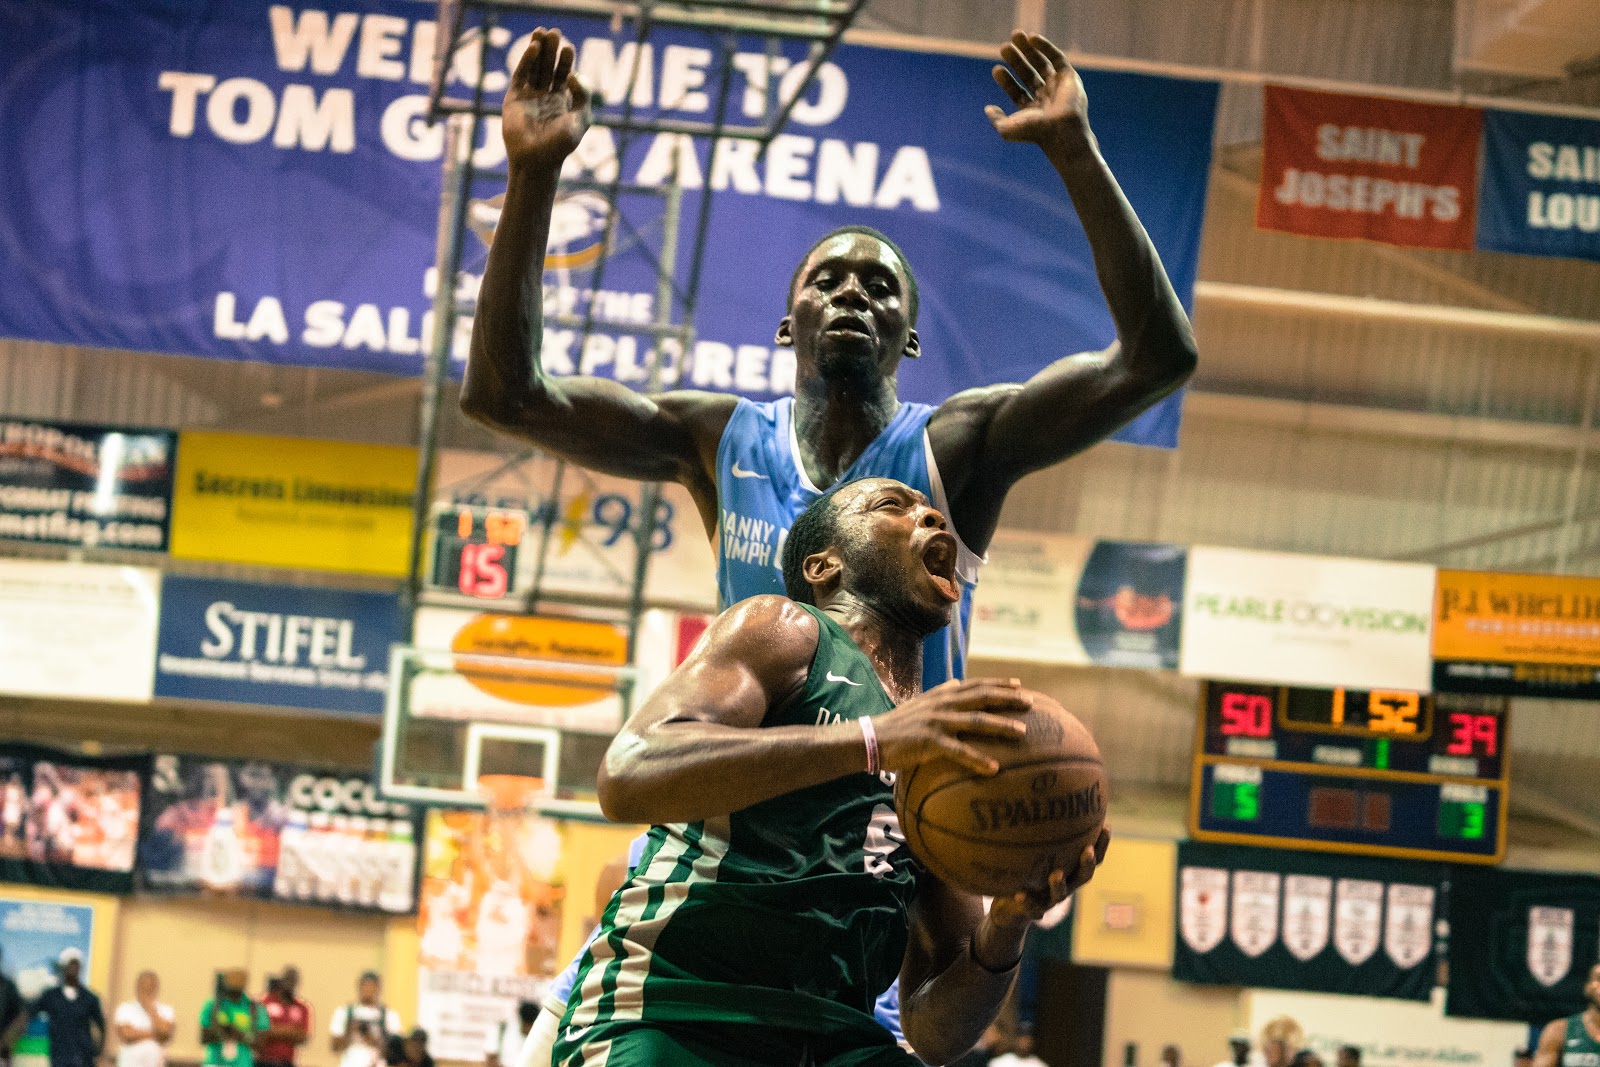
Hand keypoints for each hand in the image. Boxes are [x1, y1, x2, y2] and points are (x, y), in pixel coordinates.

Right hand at [502, 28, 590, 171]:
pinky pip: (521, 75)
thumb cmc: (561, 146)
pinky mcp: (514, 98)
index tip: (568, 48)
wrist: (537, 161)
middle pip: (548, 66)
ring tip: (542, 32)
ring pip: (534, 68)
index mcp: (561, 101)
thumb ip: (583, 97)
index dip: (566, 61)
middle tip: (554, 32)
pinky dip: (526, 61)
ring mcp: (529, 96)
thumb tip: (573, 75)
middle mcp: (545, 96)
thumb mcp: (581, 120)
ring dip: (538, 50)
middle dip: (551, 50)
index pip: (564, 74)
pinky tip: (533, 48)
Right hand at [874, 678, 1030, 776]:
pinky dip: (977, 759)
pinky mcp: (930, 742)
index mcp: (941, 696)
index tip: (1018, 684)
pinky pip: (959, 751)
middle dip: (1008, 698)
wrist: (872, 738)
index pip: (975, 685)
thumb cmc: (898, 725)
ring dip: (1001, 725)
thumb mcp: (921, 704)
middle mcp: (942, 704)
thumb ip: (940, 694)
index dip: (997, 683)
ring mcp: (937, 722)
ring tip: (1022, 732)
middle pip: (981, 697)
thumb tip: (957, 684)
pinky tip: (993, 769)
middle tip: (1031, 702)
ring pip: (976, 721)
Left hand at [985, 31, 1089, 149]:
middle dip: (1016, 60)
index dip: (1006, 80)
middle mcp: (1045, 98)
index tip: (996, 69)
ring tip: (1016, 35)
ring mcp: (1057, 87)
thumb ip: (996, 120)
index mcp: (1032, 110)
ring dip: (1028, 49)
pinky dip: (1045, 47)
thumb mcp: (1007, 129)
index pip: (1017, 91)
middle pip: (1028, 74)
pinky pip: (1056, 57)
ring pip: (1041, 63)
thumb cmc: (1035, 133)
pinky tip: (1031, 39)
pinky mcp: (1069, 77)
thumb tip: (987, 109)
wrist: (1061, 131)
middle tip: (1004, 47)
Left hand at [987, 827, 1109, 929]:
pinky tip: (1019, 893)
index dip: (1102, 844)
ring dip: (1059, 884)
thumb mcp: (1033, 847)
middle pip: (1083, 876)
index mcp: (1070, 868)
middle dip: (1087, 863)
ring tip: (1055, 874)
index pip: (1093, 856)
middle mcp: (1065, 884)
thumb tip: (1043, 785)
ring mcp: (1049, 899)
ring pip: (1059, 895)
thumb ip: (1040, 826)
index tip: (1107, 825)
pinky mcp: (1032, 910)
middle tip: (1087, 850)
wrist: (1010, 907)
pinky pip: (1031, 907)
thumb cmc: (1026, 869)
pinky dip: (1027, 901)